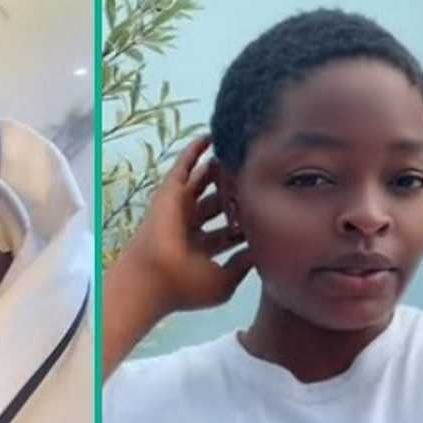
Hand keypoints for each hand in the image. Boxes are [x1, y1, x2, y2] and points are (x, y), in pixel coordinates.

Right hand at [115, 135, 252, 313]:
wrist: (155, 278)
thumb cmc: (186, 285)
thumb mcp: (224, 281)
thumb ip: (244, 265)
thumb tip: (262, 250)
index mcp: (201, 249)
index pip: (229, 232)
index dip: (247, 223)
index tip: (267, 212)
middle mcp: (191, 227)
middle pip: (219, 204)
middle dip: (236, 194)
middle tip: (258, 181)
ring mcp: (179, 208)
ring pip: (203, 183)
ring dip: (218, 170)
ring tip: (238, 154)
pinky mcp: (170, 192)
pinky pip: (184, 167)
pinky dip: (194, 152)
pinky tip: (210, 137)